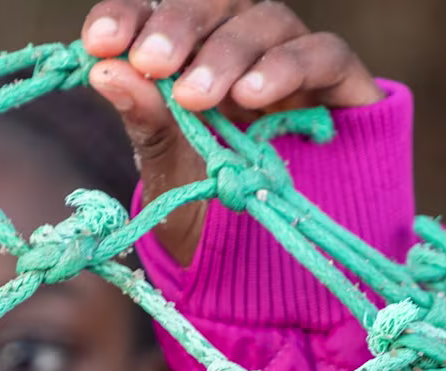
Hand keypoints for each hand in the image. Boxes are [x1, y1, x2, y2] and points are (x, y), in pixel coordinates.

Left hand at [83, 0, 384, 263]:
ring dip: (228, 53)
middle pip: (215, 4)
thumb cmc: (215, 214)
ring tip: (195, 98)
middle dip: (178, 28)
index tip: (101, 40)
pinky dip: (288, 67)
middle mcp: (243, 47)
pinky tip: (253, 96)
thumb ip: (146, 120)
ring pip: (267, 21)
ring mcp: (295, 59)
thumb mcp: (171, 173)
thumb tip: (104, 69)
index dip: (130, 14)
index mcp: (192, 57)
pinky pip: (324, 53)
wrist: (272, 269)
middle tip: (151, 63)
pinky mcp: (344, 83)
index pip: (160, 12)